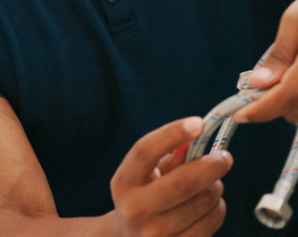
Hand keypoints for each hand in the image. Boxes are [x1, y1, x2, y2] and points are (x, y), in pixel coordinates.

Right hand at [109, 118, 230, 236]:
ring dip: (216, 187)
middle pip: (184, 181)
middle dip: (212, 165)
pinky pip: (212, 222)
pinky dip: (217, 208)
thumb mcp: (146, 175)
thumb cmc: (144, 197)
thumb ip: (168, 156)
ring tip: (210, 185)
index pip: (145, 151)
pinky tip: (209, 205)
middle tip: (224, 157)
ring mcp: (157, 235)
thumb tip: (194, 136)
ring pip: (204, 201)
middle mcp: (136, 209)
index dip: (172, 133)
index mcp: (124, 182)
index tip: (199, 123)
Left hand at [235, 0, 297, 123]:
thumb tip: (257, 82)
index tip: (240, 116)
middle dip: (276, 103)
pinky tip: (297, 82)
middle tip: (264, 85)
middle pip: (295, 111)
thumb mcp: (296, 21)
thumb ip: (279, 54)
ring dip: (292, 104)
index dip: (259, 111)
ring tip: (288, 77)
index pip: (284, 97)